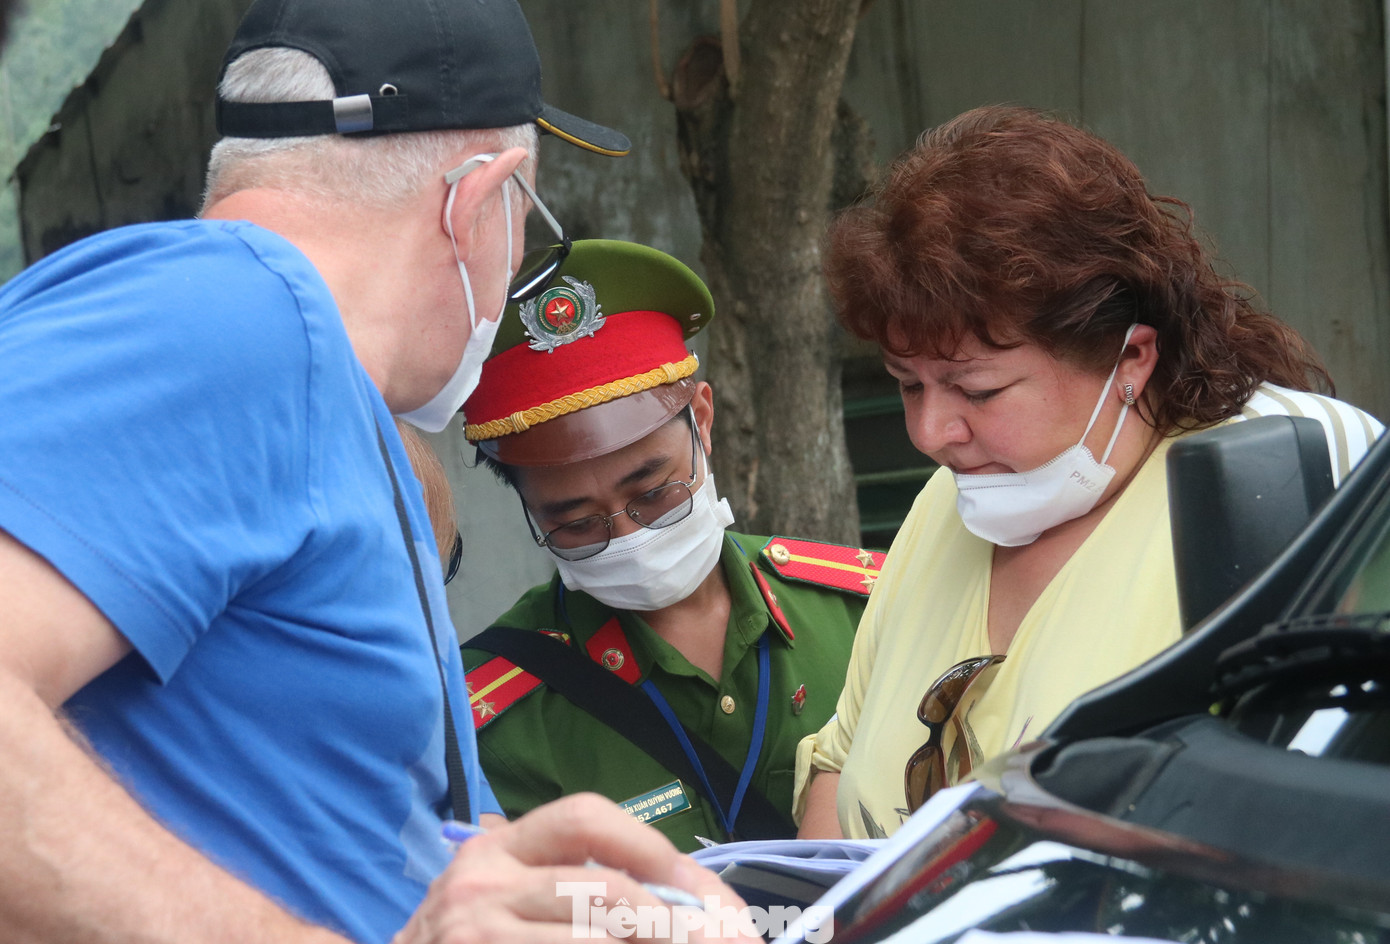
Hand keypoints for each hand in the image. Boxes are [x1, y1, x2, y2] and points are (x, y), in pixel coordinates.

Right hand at [393, 794, 760, 943]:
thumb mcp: (501, 900)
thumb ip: (572, 886)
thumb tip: (686, 902)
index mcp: (498, 847)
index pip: (585, 817)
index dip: (656, 851)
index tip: (710, 896)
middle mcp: (481, 882)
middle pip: (604, 888)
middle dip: (675, 920)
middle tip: (725, 940)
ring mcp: (476, 932)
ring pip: (597, 937)